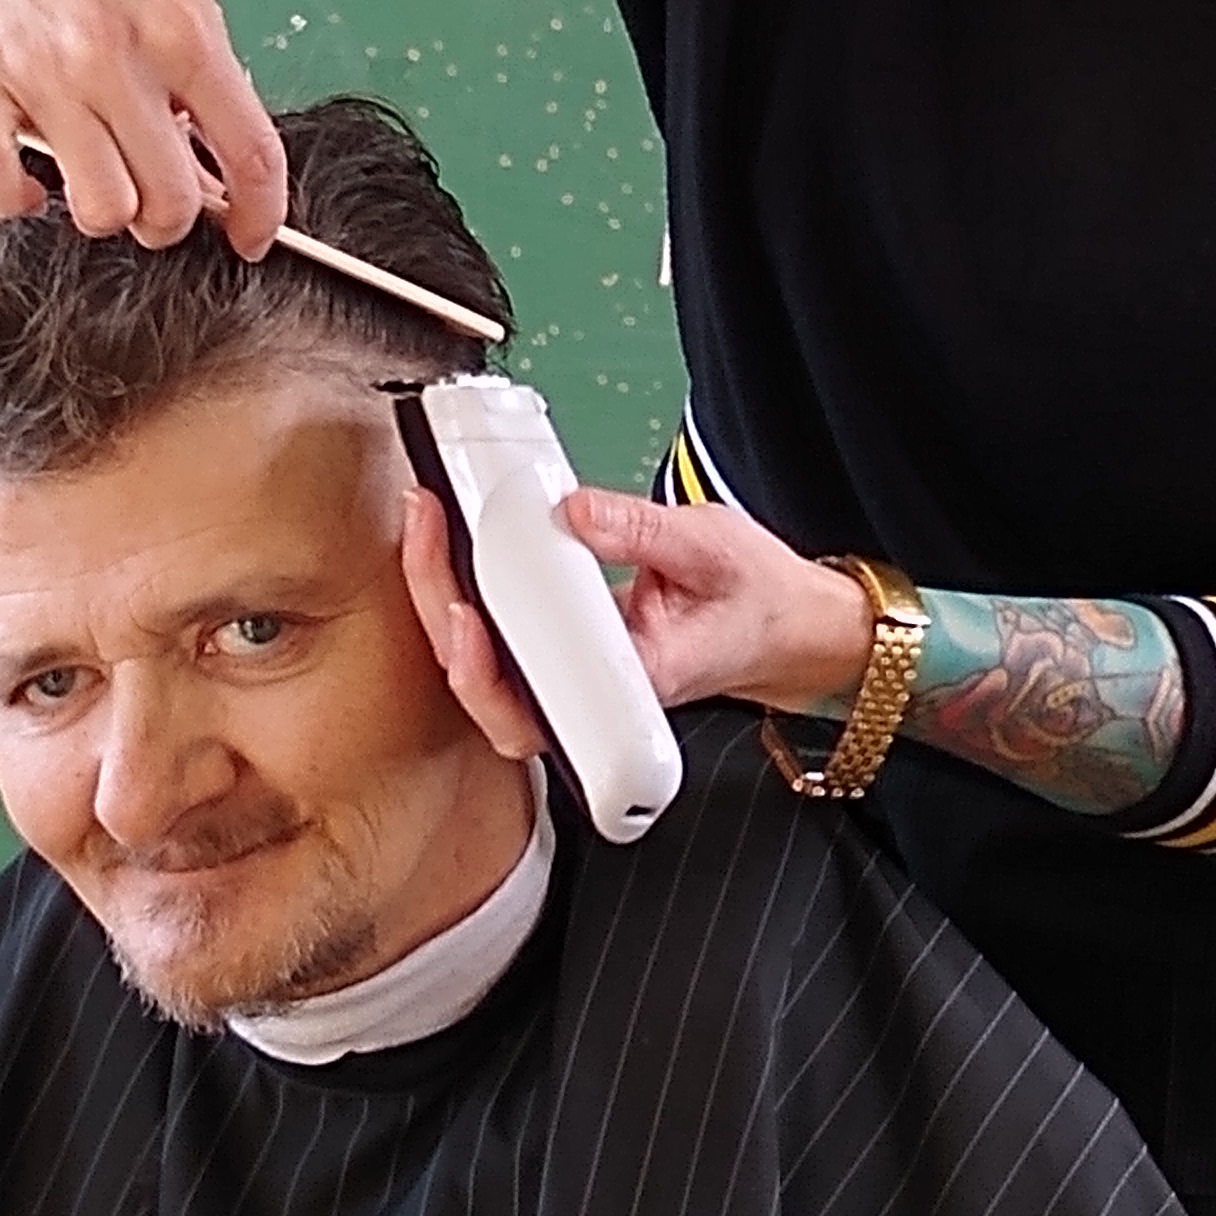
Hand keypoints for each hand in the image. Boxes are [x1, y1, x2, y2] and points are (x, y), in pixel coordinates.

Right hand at [0, 0, 282, 248]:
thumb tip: (209, 151)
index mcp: (187, 30)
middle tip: (165, 190)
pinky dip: (17, 198)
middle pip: (169, 202)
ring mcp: (44, 72)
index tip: (254, 233)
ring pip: (96, 208)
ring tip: (102, 173)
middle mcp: (117, 60)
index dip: (263, 213)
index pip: (250, 156)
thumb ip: (199, 62)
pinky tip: (33, 179)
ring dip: (107, 208)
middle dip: (176, 213)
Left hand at [400, 486, 878, 761]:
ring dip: (443, 601)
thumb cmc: (758, 604)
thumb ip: (640, 531)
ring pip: (486, 669)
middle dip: (440, 611)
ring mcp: (578, 680)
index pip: (534, 702)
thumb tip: (572, 513)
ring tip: (428, 529)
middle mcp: (594, 697)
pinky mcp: (571, 653)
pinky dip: (470, 593)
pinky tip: (454, 546)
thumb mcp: (711, 550)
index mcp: (632, 686)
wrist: (788, 628)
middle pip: (488, 688)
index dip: (482, 665)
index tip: (461, 610)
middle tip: (427, 531)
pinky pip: (506, 640)